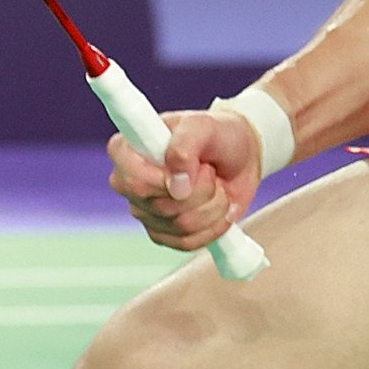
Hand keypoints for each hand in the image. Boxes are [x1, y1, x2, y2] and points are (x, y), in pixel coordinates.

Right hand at [107, 107, 261, 254]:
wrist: (239, 157)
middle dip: (200, 191)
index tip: (192, 167)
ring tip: (217, 187)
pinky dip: (213, 226)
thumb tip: (176, 186)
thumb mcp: (204, 125)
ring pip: (181, 226)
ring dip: (212, 207)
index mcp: (129, 150)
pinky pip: (188, 242)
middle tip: (210, 172)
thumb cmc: (218, 135)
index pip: (133, 179)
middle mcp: (129, 183)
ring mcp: (144, 211)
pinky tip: (218, 208)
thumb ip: (185, 145)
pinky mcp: (163, 233)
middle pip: (162, 206)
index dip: (164, 181)